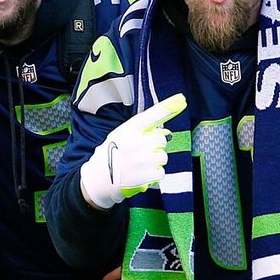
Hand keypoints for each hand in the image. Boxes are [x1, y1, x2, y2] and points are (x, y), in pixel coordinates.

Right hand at [79, 92, 185, 207]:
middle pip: (161, 140)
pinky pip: (161, 171)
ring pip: (163, 156)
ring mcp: (143, 159)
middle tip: (140, 153)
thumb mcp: (121, 137)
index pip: (152, 116)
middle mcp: (137, 142)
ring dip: (155, 161)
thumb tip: (166, 132)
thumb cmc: (110, 155)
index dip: (168, 107)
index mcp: (128, 130)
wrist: (98, 180)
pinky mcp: (147, 174)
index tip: (182, 99)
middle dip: (155, 146)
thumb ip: (142, 132)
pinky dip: (153, 175)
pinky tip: (140, 175)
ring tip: (138, 165)